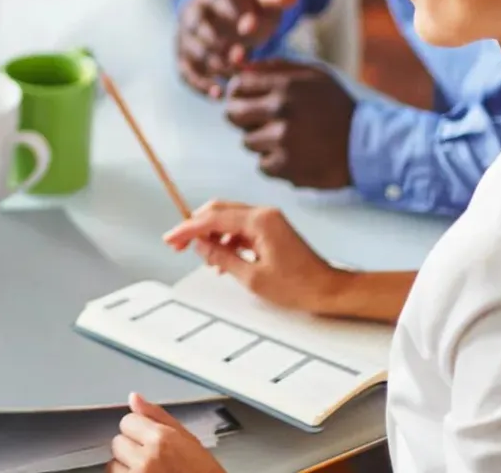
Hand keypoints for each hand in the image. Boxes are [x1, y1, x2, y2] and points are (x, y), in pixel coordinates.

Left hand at [110, 393, 227, 472]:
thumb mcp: (187, 440)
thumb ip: (157, 416)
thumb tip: (134, 398)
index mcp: (162, 440)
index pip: (127, 421)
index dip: (138, 430)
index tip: (149, 440)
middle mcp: (147, 459)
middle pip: (118, 442)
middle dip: (131, 450)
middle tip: (152, 460)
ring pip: (113, 465)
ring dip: (126, 468)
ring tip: (149, 472)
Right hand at [164, 201, 343, 314]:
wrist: (329, 290)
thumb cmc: (299, 286)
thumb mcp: (252, 277)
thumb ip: (222, 258)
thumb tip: (201, 247)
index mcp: (259, 221)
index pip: (213, 219)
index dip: (188, 229)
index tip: (171, 238)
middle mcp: (264, 214)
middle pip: (219, 211)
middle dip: (196, 227)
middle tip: (178, 244)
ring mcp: (269, 220)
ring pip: (228, 219)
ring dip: (211, 235)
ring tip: (201, 257)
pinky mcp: (272, 229)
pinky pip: (241, 228)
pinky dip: (226, 240)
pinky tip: (221, 259)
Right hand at [176, 0, 297, 95]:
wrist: (225, 18)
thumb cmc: (249, 8)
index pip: (220, 2)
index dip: (234, 15)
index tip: (252, 28)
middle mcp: (191, 13)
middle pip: (202, 30)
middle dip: (224, 46)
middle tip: (245, 60)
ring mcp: (184, 37)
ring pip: (195, 53)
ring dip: (215, 67)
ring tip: (238, 79)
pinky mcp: (182, 58)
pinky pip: (186, 73)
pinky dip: (201, 85)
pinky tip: (220, 95)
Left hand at [223, 59, 353, 188]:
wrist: (368, 144)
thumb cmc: (338, 106)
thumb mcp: (314, 75)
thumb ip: (277, 67)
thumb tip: (241, 65)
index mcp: (285, 86)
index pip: (238, 86)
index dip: (239, 93)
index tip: (247, 100)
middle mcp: (280, 111)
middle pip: (233, 114)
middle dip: (242, 117)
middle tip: (260, 121)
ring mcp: (282, 140)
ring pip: (247, 141)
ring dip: (262, 141)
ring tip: (286, 138)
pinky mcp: (286, 166)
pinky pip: (262, 164)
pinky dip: (274, 162)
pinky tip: (294, 155)